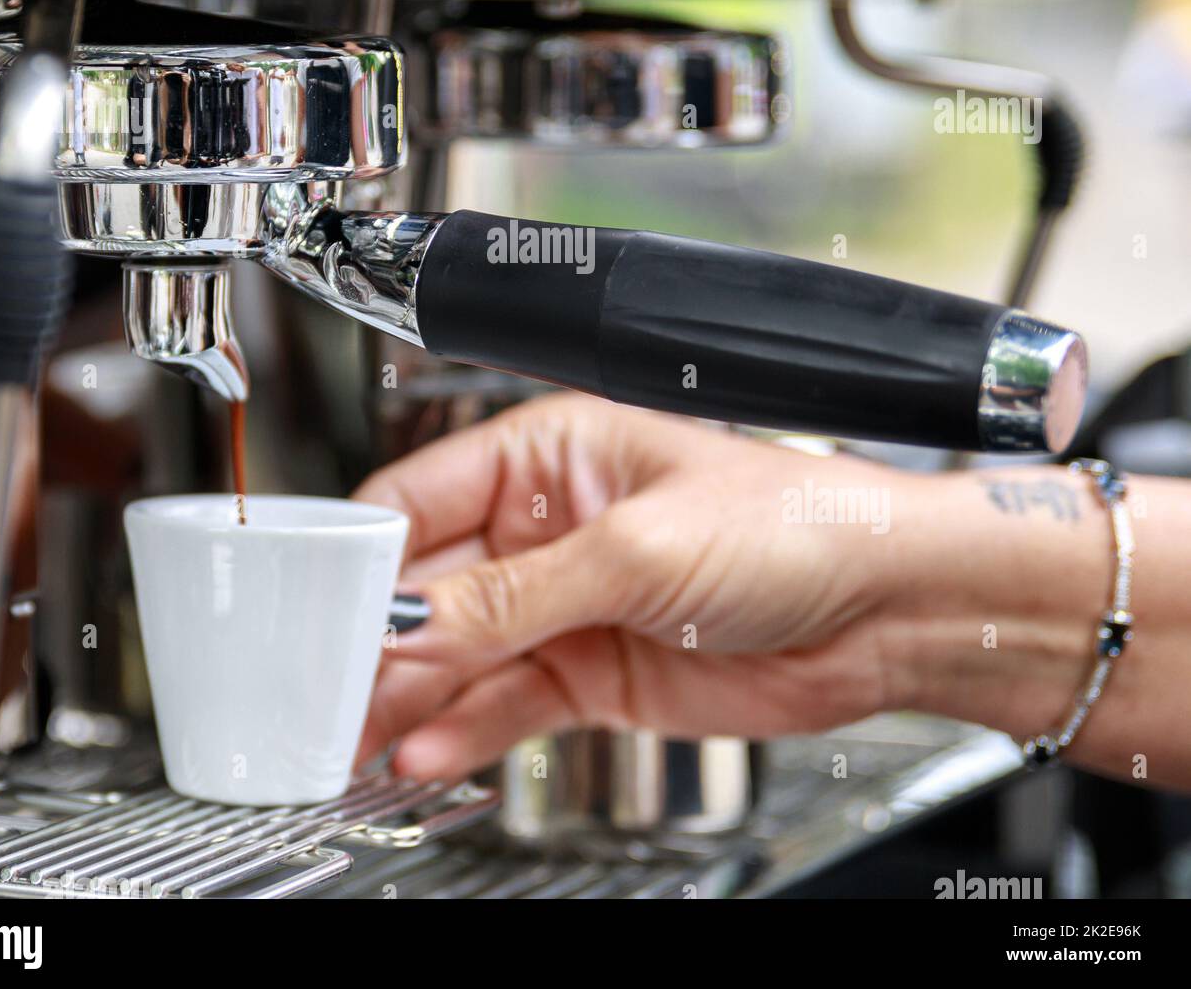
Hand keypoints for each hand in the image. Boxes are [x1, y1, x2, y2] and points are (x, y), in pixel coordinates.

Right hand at [353, 392, 906, 780]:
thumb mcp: (638, 549)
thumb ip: (516, 594)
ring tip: (353, 734)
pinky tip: (426, 748)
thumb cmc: (790, 525)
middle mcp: (545, 526)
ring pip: (459, 653)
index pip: (419, 495)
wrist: (883, 610)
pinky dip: (464, 728)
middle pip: (428, 584)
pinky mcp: (589, 672)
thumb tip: (415, 621)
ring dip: (408, 694)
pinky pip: (505, 701)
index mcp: (548, 455)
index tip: (319, 607)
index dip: (363, 553)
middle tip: (322, 687)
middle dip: (376, 638)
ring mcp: (565, 604)